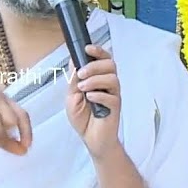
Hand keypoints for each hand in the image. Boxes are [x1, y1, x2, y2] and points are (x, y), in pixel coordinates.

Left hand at [66, 43, 121, 157]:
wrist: (91, 139)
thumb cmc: (83, 118)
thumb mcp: (72, 96)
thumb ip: (74, 80)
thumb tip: (74, 61)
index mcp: (99, 79)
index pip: (103, 59)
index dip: (98, 51)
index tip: (88, 48)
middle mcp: (108, 85)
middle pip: (110, 65)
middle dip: (94, 66)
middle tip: (81, 75)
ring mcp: (113, 95)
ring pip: (112, 78)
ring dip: (95, 80)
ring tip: (83, 89)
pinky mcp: (115, 108)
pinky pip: (112, 96)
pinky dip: (99, 95)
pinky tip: (90, 99)